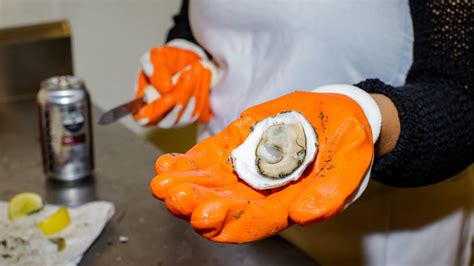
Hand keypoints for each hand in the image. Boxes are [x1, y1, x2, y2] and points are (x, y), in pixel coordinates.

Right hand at [133, 40, 217, 127]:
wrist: (187, 61)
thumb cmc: (167, 60)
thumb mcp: (157, 57)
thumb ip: (155, 68)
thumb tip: (159, 82)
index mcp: (144, 103)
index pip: (144, 117)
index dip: (156, 110)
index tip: (170, 97)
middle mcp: (160, 117)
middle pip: (170, 118)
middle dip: (182, 94)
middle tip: (188, 73)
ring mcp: (178, 119)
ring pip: (188, 114)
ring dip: (195, 89)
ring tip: (197, 66)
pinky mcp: (194, 116)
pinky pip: (201, 110)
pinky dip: (204, 90)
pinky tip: (205, 73)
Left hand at [151, 90, 375, 242]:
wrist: (338, 115)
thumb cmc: (348, 142)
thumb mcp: (350, 164)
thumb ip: (332, 192)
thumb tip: (305, 216)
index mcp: (284, 205)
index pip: (251, 223)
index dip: (227, 223)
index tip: (204, 215)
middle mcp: (258, 192)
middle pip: (220, 206)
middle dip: (193, 203)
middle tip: (171, 194)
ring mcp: (244, 169)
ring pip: (207, 184)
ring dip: (182, 184)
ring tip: (161, 179)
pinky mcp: (235, 146)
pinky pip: (207, 158)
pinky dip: (186, 162)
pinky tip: (168, 163)